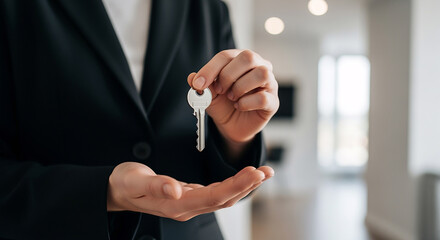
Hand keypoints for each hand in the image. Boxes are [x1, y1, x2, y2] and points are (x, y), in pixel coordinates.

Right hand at [107, 162, 273, 220]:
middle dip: (247, 185)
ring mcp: (189, 204)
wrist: (117, 190)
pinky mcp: (190, 197)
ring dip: (244, 186)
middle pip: (224, 198)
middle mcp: (187, 207)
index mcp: (176, 205)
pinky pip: (217, 193)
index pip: (213, 196)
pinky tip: (243, 178)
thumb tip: (176, 189)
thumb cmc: (125, 183)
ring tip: (263, 173)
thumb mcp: (135, 180)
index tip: (254, 173)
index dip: (236, 185)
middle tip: (267, 171)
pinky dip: (233, 184)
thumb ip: (155, 184)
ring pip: (223, 197)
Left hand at [188, 49, 278, 145]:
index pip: (226, 56)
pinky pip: (264, 97)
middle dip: (228, 75)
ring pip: (261, 73)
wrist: (232, 126)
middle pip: (248, 57)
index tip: (199, 84)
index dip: (211, 69)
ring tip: (232, 97)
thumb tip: (192, 78)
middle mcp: (258, 66)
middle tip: (220, 90)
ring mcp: (269, 83)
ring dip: (240, 87)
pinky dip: (247, 103)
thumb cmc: (224, 105)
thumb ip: (202, 86)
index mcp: (240, 60)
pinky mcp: (273, 102)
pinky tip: (240, 106)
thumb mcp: (209, 95)